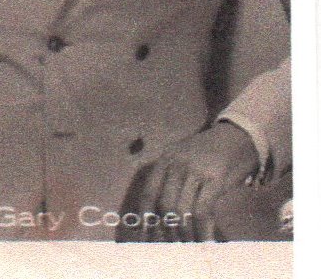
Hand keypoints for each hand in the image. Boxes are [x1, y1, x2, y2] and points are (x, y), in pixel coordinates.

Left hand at [117, 123, 259, 241]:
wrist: (238, 135)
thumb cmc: (210, 152)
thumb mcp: (184, 158)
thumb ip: (172, 180)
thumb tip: (163, 215)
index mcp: (166, 158)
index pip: (149, 192)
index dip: (145, 217)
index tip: (146, 237)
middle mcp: (177, 163)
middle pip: (164, 205)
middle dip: (168, 230)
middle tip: (173, 246)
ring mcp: (196, 170)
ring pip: (181, 210)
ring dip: (184, 234)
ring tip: (189, 247)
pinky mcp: (215, 178)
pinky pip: (202, 211)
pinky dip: (201, 230)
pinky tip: (204, 241)